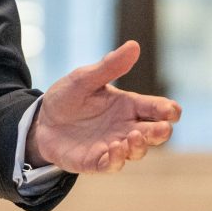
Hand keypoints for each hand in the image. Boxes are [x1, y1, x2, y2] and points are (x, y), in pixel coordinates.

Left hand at [28, 40, 180, 173]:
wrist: (41, 120)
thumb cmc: (67, 97)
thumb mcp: (84, 78)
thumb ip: (109, 66)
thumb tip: (134, 45)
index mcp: (128, 105)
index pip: (156, 108)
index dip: (168, 110)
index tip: (170, 111)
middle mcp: (126, 127)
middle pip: (154, 133)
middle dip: (161, 132)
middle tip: (162, 128)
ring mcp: (113, 146)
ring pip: (137, 151)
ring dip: (139, 146)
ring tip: (134, 137)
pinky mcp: (96, 161)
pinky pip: (112, 165)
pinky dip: (117, 160)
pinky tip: (116, 150)